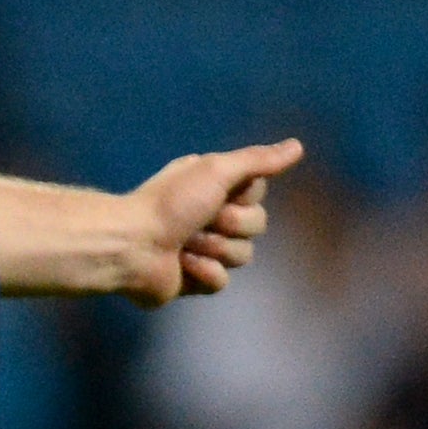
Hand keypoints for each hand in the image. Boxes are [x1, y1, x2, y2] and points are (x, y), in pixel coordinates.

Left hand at [125, 138, 304, 305]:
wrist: (131, 245)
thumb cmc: (169, 203)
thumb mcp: (215, 170)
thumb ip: (257, 161)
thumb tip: (297, 146)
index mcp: (212, 186)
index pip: (258, 193)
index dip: (245, 196)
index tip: (223, 192)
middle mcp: (209, 214)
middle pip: (258, 225)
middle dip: (232, 224)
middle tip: (200, 220)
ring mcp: (202, 248)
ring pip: (243, 255)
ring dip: (215, 248)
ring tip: (185, 244)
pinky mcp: (194, 279)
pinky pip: (223, 282)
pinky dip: (204, 273)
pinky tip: (182, 265)